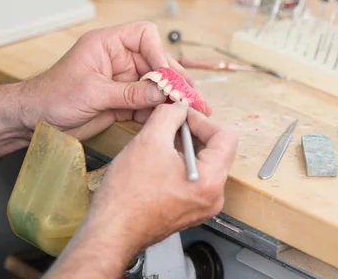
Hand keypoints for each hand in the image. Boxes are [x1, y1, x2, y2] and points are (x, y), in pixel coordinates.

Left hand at [19, 22, 209, 139]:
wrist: (33, 120)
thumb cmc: (51, 96)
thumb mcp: (92, 92)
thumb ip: (129, 93)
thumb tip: (161, 92)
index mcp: (107, 44)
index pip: (144, 35)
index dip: (158, 52)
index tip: (165, 74)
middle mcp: (118, 59)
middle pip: (155, 62)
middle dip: (173, 79)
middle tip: (189, 95)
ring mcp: (121, 81)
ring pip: (154, 85)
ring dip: (171, 97)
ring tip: (190, 109)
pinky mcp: (121, 102)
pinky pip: (146, 104)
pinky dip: (158, 112)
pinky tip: (171, 119)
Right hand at [78, 102, 237, 253]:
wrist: (111, 230)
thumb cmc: (128, 195)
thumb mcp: (149, 140)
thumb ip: (170, 115)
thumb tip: (179, 107)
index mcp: (211, 181)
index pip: (225, 137)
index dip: (202, 120)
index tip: (182, 115)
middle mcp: (212, 197)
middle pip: (215, 150)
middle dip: (192, 133)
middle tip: (170, 124)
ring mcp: (201, 206)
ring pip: (202, 163)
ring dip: (183, 147)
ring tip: (160, 142)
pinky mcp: (188, 210)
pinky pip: (192, 178)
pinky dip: (178, 163)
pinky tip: (157, 160)